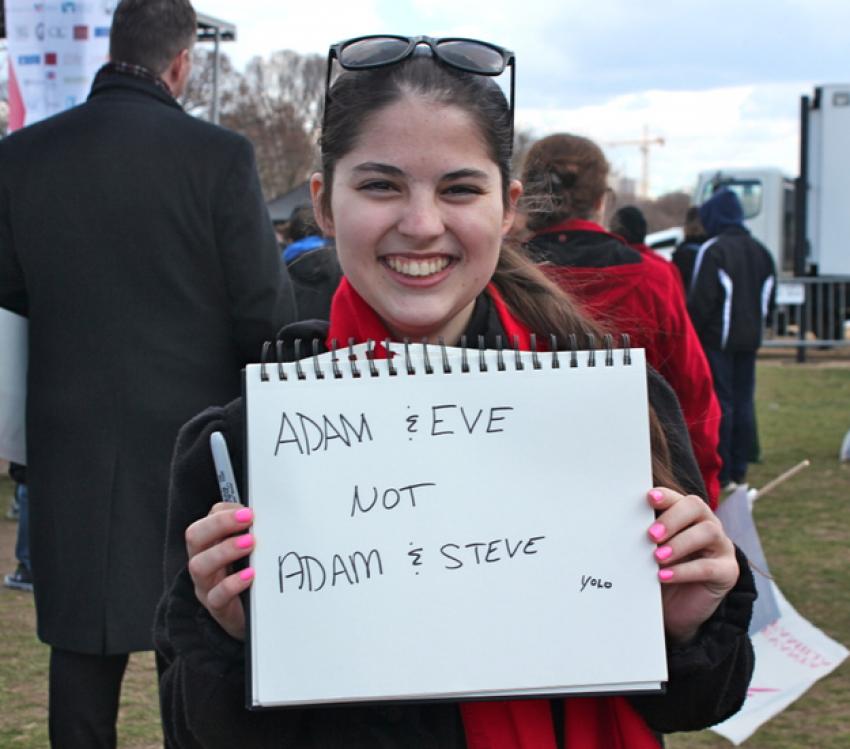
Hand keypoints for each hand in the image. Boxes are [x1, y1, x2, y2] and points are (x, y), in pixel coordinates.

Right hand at [185, 502, 255, 640]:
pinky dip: (232, 583)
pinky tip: (250, 575)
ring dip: (225, 550)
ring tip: (250, 543)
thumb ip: (251, 533)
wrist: (248, 616)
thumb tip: (270, 514)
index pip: (205, 521)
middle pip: (194, 537)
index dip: (223, 513)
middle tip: (248, 519)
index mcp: (208, 544)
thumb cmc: (247, 574)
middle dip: (220, 524)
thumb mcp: (247, 551)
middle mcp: (202, 561)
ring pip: (199, 565)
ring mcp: (206, 585)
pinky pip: (217, 596)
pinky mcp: (217, 607)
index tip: (248, 511)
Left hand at [646, 488, 738, 644]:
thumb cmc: (660, 570)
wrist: (675, 609)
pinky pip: (709, 567)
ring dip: (680, 543)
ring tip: (657, 557)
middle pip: (697, 507)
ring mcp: (721, 547)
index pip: (680, 498)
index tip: (649, 499)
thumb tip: (624, 523)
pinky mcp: (728, 572)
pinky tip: (664, 576)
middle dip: (672, 518)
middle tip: (651, 536)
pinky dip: (684, 570)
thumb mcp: (650, 551)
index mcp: (689, 515)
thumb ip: (645, 535)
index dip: (666, 496)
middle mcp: (708, 525)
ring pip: (708, 532)